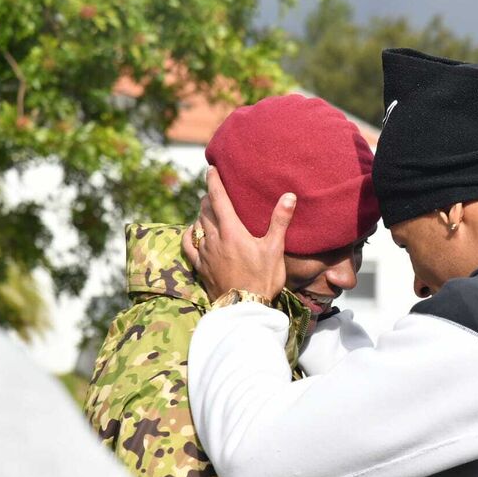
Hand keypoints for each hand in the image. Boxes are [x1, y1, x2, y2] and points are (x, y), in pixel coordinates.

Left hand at [183, 166, 295, 301]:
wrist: (244, 307)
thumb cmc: (263, 278)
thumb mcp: (275, 249)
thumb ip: (279, 221)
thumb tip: (289, 196)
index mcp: (232, 230)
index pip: (218, 198)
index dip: (214, 182)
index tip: (210, 169)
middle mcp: (214, 238)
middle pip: (205, 209)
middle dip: (209, 197)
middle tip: (215, 191)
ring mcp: (205, 253)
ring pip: (198, 225)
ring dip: (202, 214)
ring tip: (208, 210)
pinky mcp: (200, 266)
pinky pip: (188, 245)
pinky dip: (189, 234)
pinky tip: (192, 231)